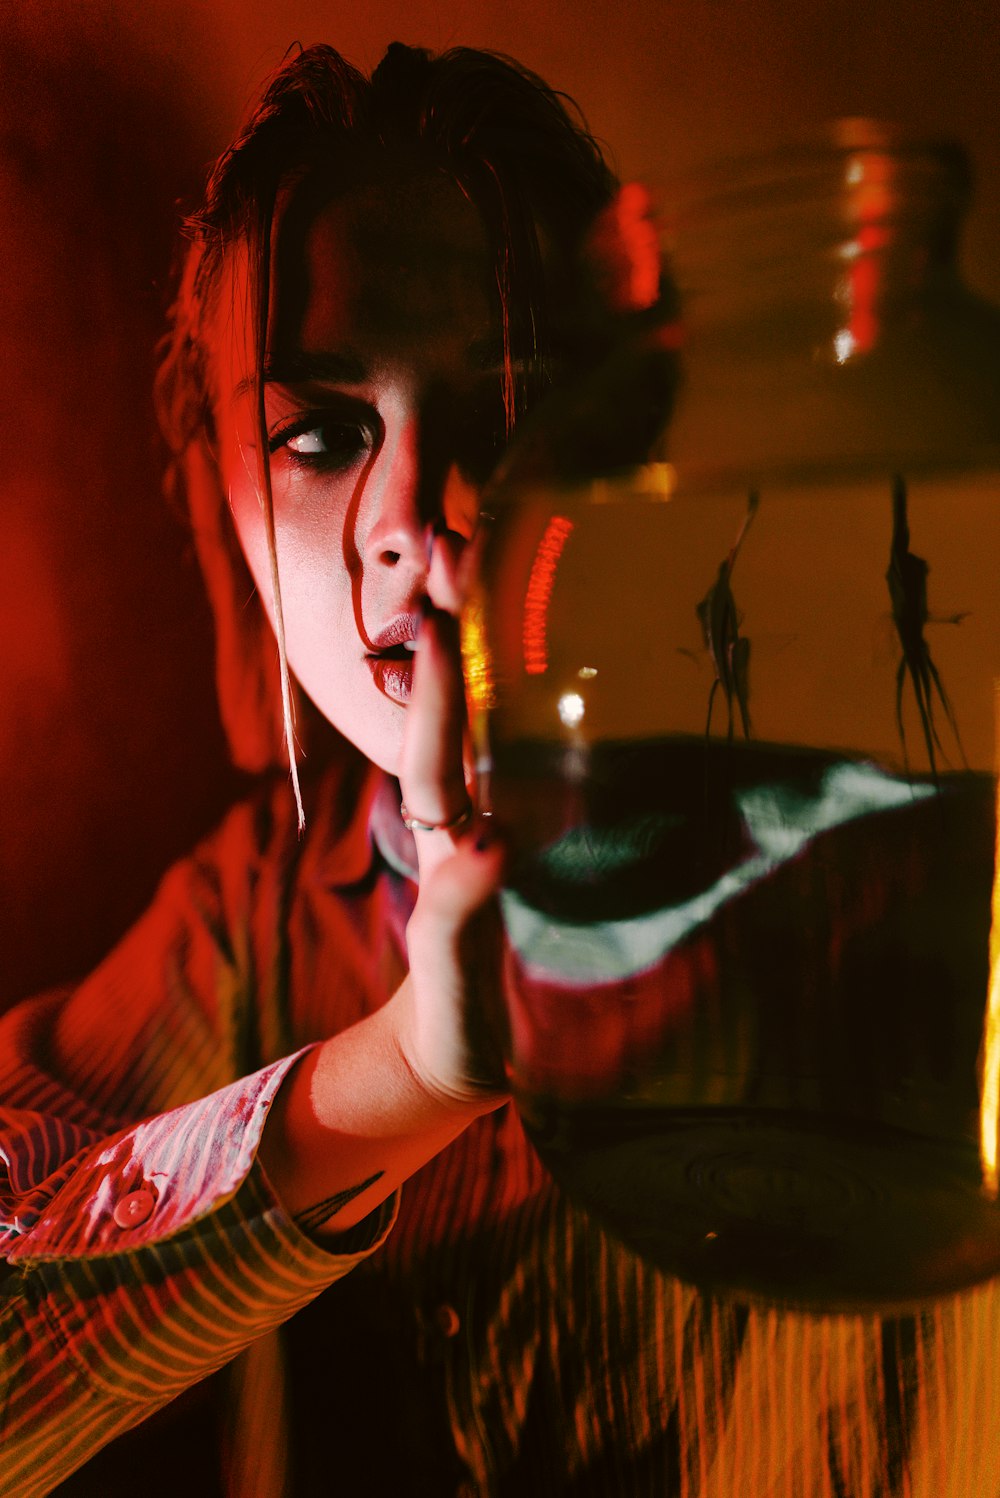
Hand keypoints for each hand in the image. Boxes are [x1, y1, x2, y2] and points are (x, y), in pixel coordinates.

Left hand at [394, 530, 508, 1110]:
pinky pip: (541, 748)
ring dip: (488, 640)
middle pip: (456, 712)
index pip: (436, 761)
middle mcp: (472, 812)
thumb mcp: (457, 983)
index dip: (434, 698)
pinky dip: (546, 689)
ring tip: (491, 553)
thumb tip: (479, 845)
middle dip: (450, 633)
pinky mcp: (547, 826)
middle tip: (454, 542)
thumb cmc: (463, 1022)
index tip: (435, 623)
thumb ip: (458, 925)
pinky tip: (577, 638)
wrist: (476, 1052)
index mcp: (446, 843)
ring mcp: (509, 814)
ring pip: (493, 715)